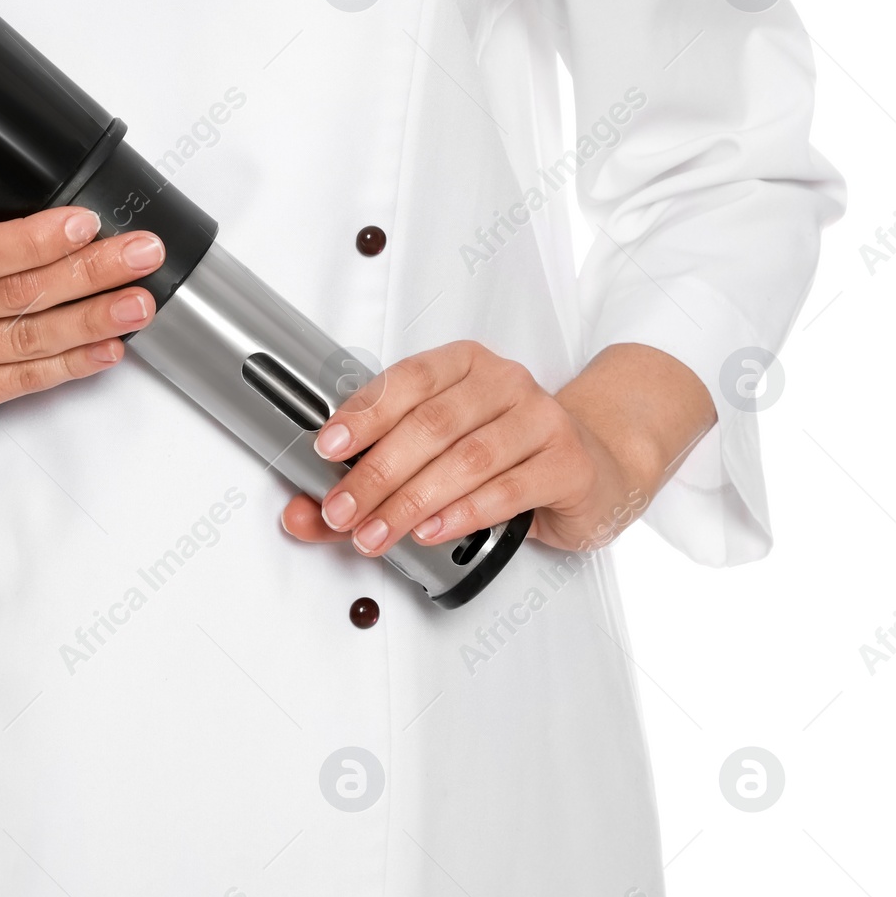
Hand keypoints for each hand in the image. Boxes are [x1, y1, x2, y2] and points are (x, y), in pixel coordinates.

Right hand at [0, 206, 162, 419]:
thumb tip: (71, 229)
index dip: (38, 239)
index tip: (87, 224)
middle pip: (15, 295)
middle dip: (89, 272)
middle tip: (140, 255)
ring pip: (27, 340)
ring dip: (93, 320)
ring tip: (137, 302)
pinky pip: (24, 381)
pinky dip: (73, 364)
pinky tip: (108, 347)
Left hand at [280, 341, 711, 557]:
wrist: (594, 466)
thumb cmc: (506, 455)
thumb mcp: (437, 457)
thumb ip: (366, 484)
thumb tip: (301, 513)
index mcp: (463, 364)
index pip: (406, 380)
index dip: (363, 413)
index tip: (327, 448)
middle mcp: (504, 381)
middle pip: (430, 425)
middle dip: (377, 473)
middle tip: (342, 510)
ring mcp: (540, 418)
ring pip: (466, 459)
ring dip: (411, 500)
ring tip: (376, 532)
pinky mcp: (568, 462)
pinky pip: (508, 488)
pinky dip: (462, 512)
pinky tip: (431, 530)